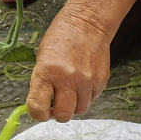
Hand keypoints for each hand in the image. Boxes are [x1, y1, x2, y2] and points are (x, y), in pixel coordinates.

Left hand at [26, 0, 138, 121]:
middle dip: (58, 114)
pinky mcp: (101, 81)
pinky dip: (86, 95)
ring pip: (80, 109)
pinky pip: (92, 99)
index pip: (39, 107)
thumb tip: (43, 105)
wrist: (87, 24)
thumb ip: (42, 83)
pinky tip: (82, 81)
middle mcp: (69, 79)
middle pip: (64, 115)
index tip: (40, 112)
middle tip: (56, 104)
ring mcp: (87, 81)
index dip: (38, 114)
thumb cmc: (61, 38)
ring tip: (71, 90)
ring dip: (74, 104)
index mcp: (48, 72)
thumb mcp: (42, 59)